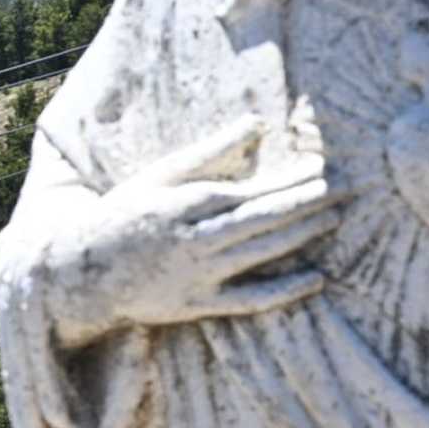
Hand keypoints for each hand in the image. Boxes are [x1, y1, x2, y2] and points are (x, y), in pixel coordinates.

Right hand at [40, 118, 345, 347]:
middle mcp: (196, 239)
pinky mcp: (197, 305)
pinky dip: (284, 290)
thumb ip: (212, 150)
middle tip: (348, 187)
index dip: (293, 179)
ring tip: (335, 218)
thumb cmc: (126, 212)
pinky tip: (317, 279)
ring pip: (262, 253)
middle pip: (265, 218)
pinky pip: (249, 300)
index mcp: (187, 203)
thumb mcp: (162, 174)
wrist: (80, 273)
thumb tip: (256, 121)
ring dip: (302, 235)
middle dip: (309, 202)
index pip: (253, 189)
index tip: (324, 166)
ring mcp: (198, 275)